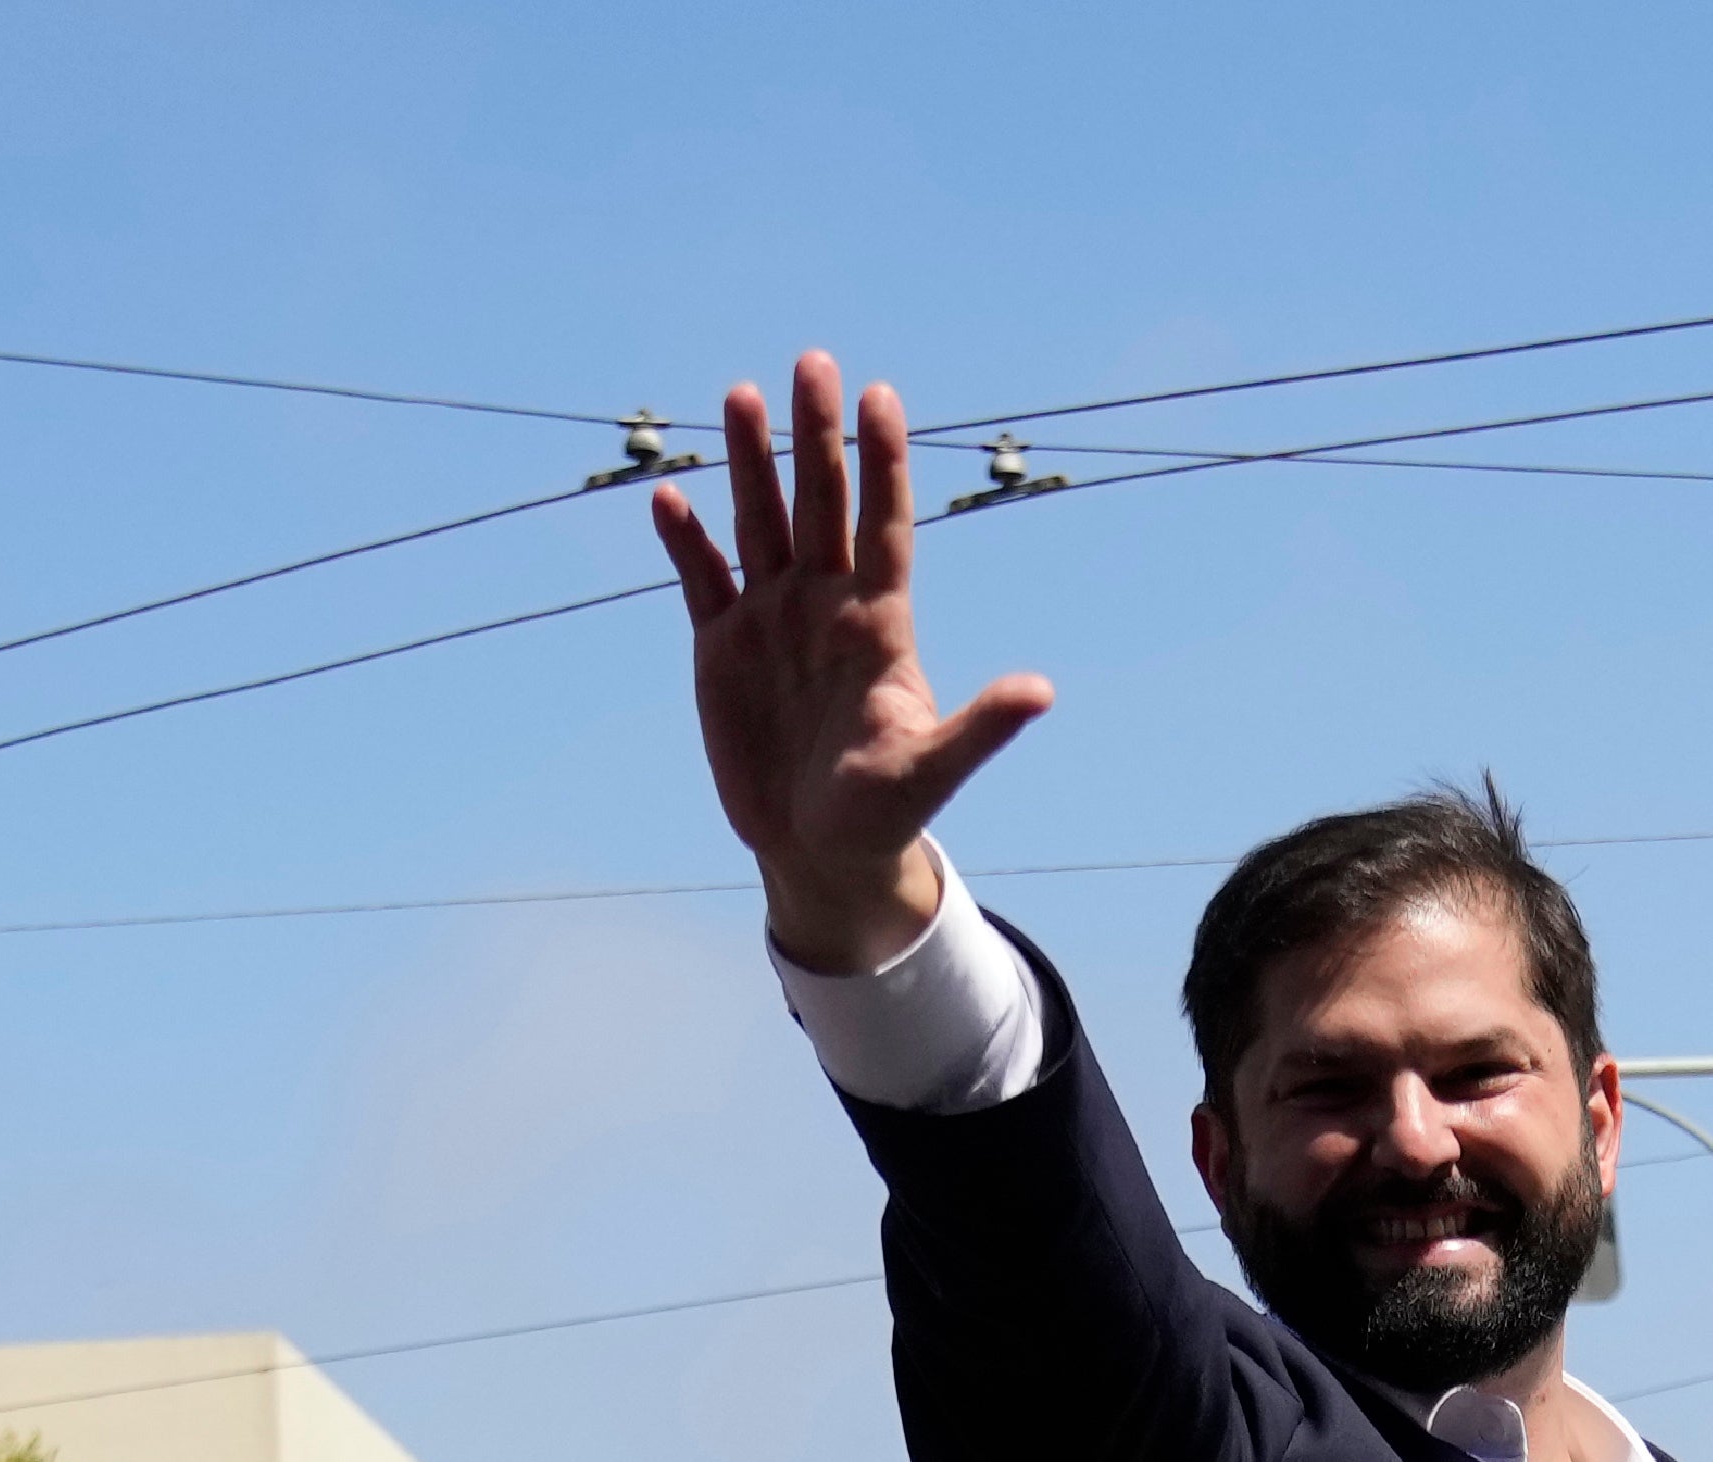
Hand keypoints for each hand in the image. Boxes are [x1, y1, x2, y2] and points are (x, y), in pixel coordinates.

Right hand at [653, 354, 1055, 977]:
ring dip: (750, 462)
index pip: (883, 524)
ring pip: (759, 522)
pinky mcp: (722, 647)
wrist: (820, 847)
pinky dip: (685, 540)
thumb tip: (1042, 693)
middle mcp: (825, 603)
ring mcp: (771, 618)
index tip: (880, 395)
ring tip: (741, 395)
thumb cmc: (884, 810)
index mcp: (878, 621)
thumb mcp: (932, 771)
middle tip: (813, 362)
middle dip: (815, 435)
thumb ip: (980, 729)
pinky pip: (701, 579)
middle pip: (821, 502)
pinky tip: (670, 497)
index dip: (883, 462)